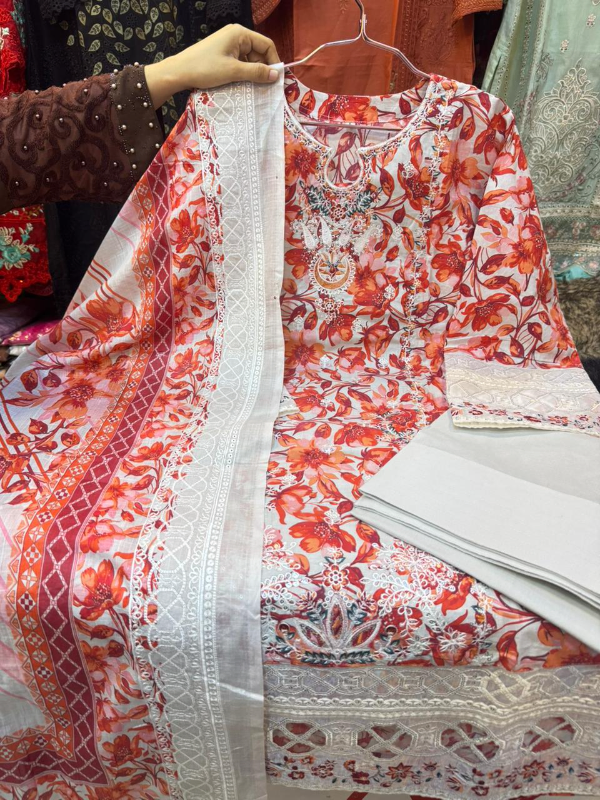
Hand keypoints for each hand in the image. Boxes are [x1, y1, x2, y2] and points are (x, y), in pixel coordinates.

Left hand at [144, 25, 279, 108]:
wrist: (179, 72)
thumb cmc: (205, 68)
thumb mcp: (233, 71)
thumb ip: (256, 72)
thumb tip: (276, 75)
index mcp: (240, 34)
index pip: (266, 45)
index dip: (273, 61)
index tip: (276, 80)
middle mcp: (236, 36)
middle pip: (259, 52)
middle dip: (263, 69)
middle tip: (265, 88)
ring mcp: (229, 44)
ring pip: (250, 59)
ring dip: (253, 73)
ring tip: (253, 88)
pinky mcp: (224, 54)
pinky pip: (240, 63)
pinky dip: (244, 73)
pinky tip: (243, 84)